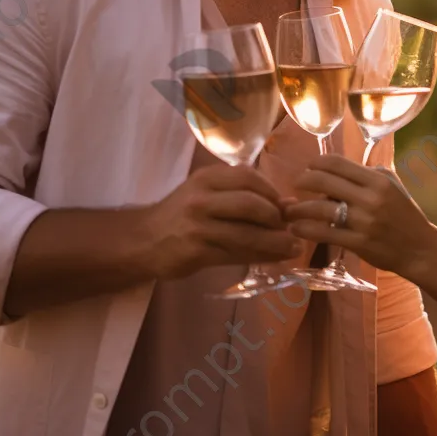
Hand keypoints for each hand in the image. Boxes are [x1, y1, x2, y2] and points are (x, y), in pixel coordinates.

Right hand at [146, 164, 302, 278]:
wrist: (143, 240)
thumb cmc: (181, 214)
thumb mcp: (206, 194)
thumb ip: (242, 195)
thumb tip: (289, 204)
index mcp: (207, 178)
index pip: (248, 176)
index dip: (272, 191)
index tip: (284, 205)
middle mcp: (202, 198)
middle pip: (250, 204)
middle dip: (275, 217)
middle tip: (289, 228)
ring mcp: (198, 225)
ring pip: (246, 234)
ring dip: (275, 242)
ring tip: (293, 248)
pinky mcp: (197, 251)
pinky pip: (237, 254)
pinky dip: (260, 257)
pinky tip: (274, 259)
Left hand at [283, 155, 436, 278]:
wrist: (419, 249)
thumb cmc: (404, 214)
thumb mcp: (393, 185)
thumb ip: (368, 174)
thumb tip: (338, 169)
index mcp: (378, 180)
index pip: (338, 163)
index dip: (317, 162)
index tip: (308, 166)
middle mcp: (370, 198)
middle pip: (324, 182)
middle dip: (303, 181)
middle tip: (296, 184)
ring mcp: (363, 222)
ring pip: (320, 209)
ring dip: (298, 208)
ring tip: (288, 211)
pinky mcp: (358, 243)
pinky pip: (324, 233)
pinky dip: (305, 229)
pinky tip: (295, 229)